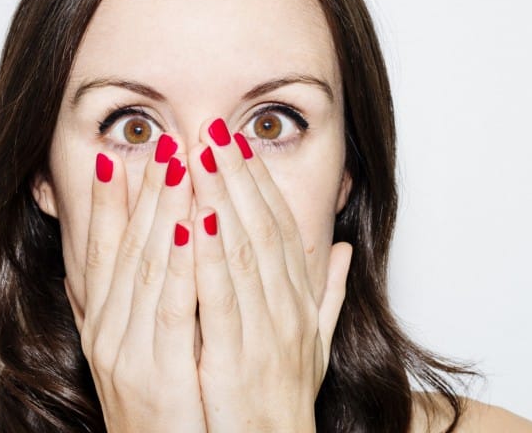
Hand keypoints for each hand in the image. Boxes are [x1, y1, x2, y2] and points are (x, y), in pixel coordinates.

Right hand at [77, 134, 205, 432]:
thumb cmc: (163, 419)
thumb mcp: (144, 358)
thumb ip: (153, 311)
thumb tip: (163, 267)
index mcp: (104, 327)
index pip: (103, 253)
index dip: (110, 204)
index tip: (121, 157)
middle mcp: (106, 333)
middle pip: (125, 249)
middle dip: (146, 192)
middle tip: (162, 141)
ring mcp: (126, 353)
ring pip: (146, 267)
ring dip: (163, 210)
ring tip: (178, 163)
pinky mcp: (154, 373)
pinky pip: (171, 308)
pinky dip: (181, 263)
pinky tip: (193, 225)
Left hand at [185, 118, 352, 432]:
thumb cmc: (288, 403)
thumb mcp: (315, 345)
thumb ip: (328, 295)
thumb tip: (341, 249)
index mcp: (297, 303)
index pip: (279, 229)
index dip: (258, 183)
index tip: (238, 143)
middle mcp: (285, 310)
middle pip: (260, 229)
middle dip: (236, 175)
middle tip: (213, 128)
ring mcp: (264, 334)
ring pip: (240, 253)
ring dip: (219, 200)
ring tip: (198, 155)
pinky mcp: (235, 360)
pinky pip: (218, 301)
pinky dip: (206, 258)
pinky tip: (191, 220)